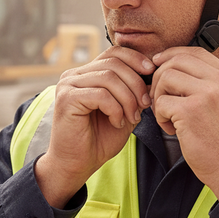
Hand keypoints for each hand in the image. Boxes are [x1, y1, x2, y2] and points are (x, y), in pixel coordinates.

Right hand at [35, 46, 153, 207]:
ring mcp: (68, 85)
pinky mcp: (66, 98)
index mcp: (87, 73)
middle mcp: (74, 74)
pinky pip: (100, 94)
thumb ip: (132, 92)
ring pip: (109, 77)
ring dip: (128, 98)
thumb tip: (151, 74)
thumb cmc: (99, 139)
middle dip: (136, 83)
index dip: (135, 58)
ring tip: (132, 117)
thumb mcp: (123, 110)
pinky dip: (115, 108)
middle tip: (145, 105)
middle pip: (114, 63)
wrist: (78, 165)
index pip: (114, 52)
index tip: (151, 72)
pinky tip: (117, 121)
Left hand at [150, 47, 218, 199]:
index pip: (195, 51)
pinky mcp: (191, 112)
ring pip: (165, 77)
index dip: (172, 55)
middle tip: (159, 97)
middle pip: (177, 60)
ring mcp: (207, 95)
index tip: (158, 64)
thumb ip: (208, 82)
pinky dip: (160, 117)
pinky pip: (161, 103)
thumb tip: (172, 65)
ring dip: (159, 97)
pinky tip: (172, 129)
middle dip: (160, 76)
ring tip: (168, 116)